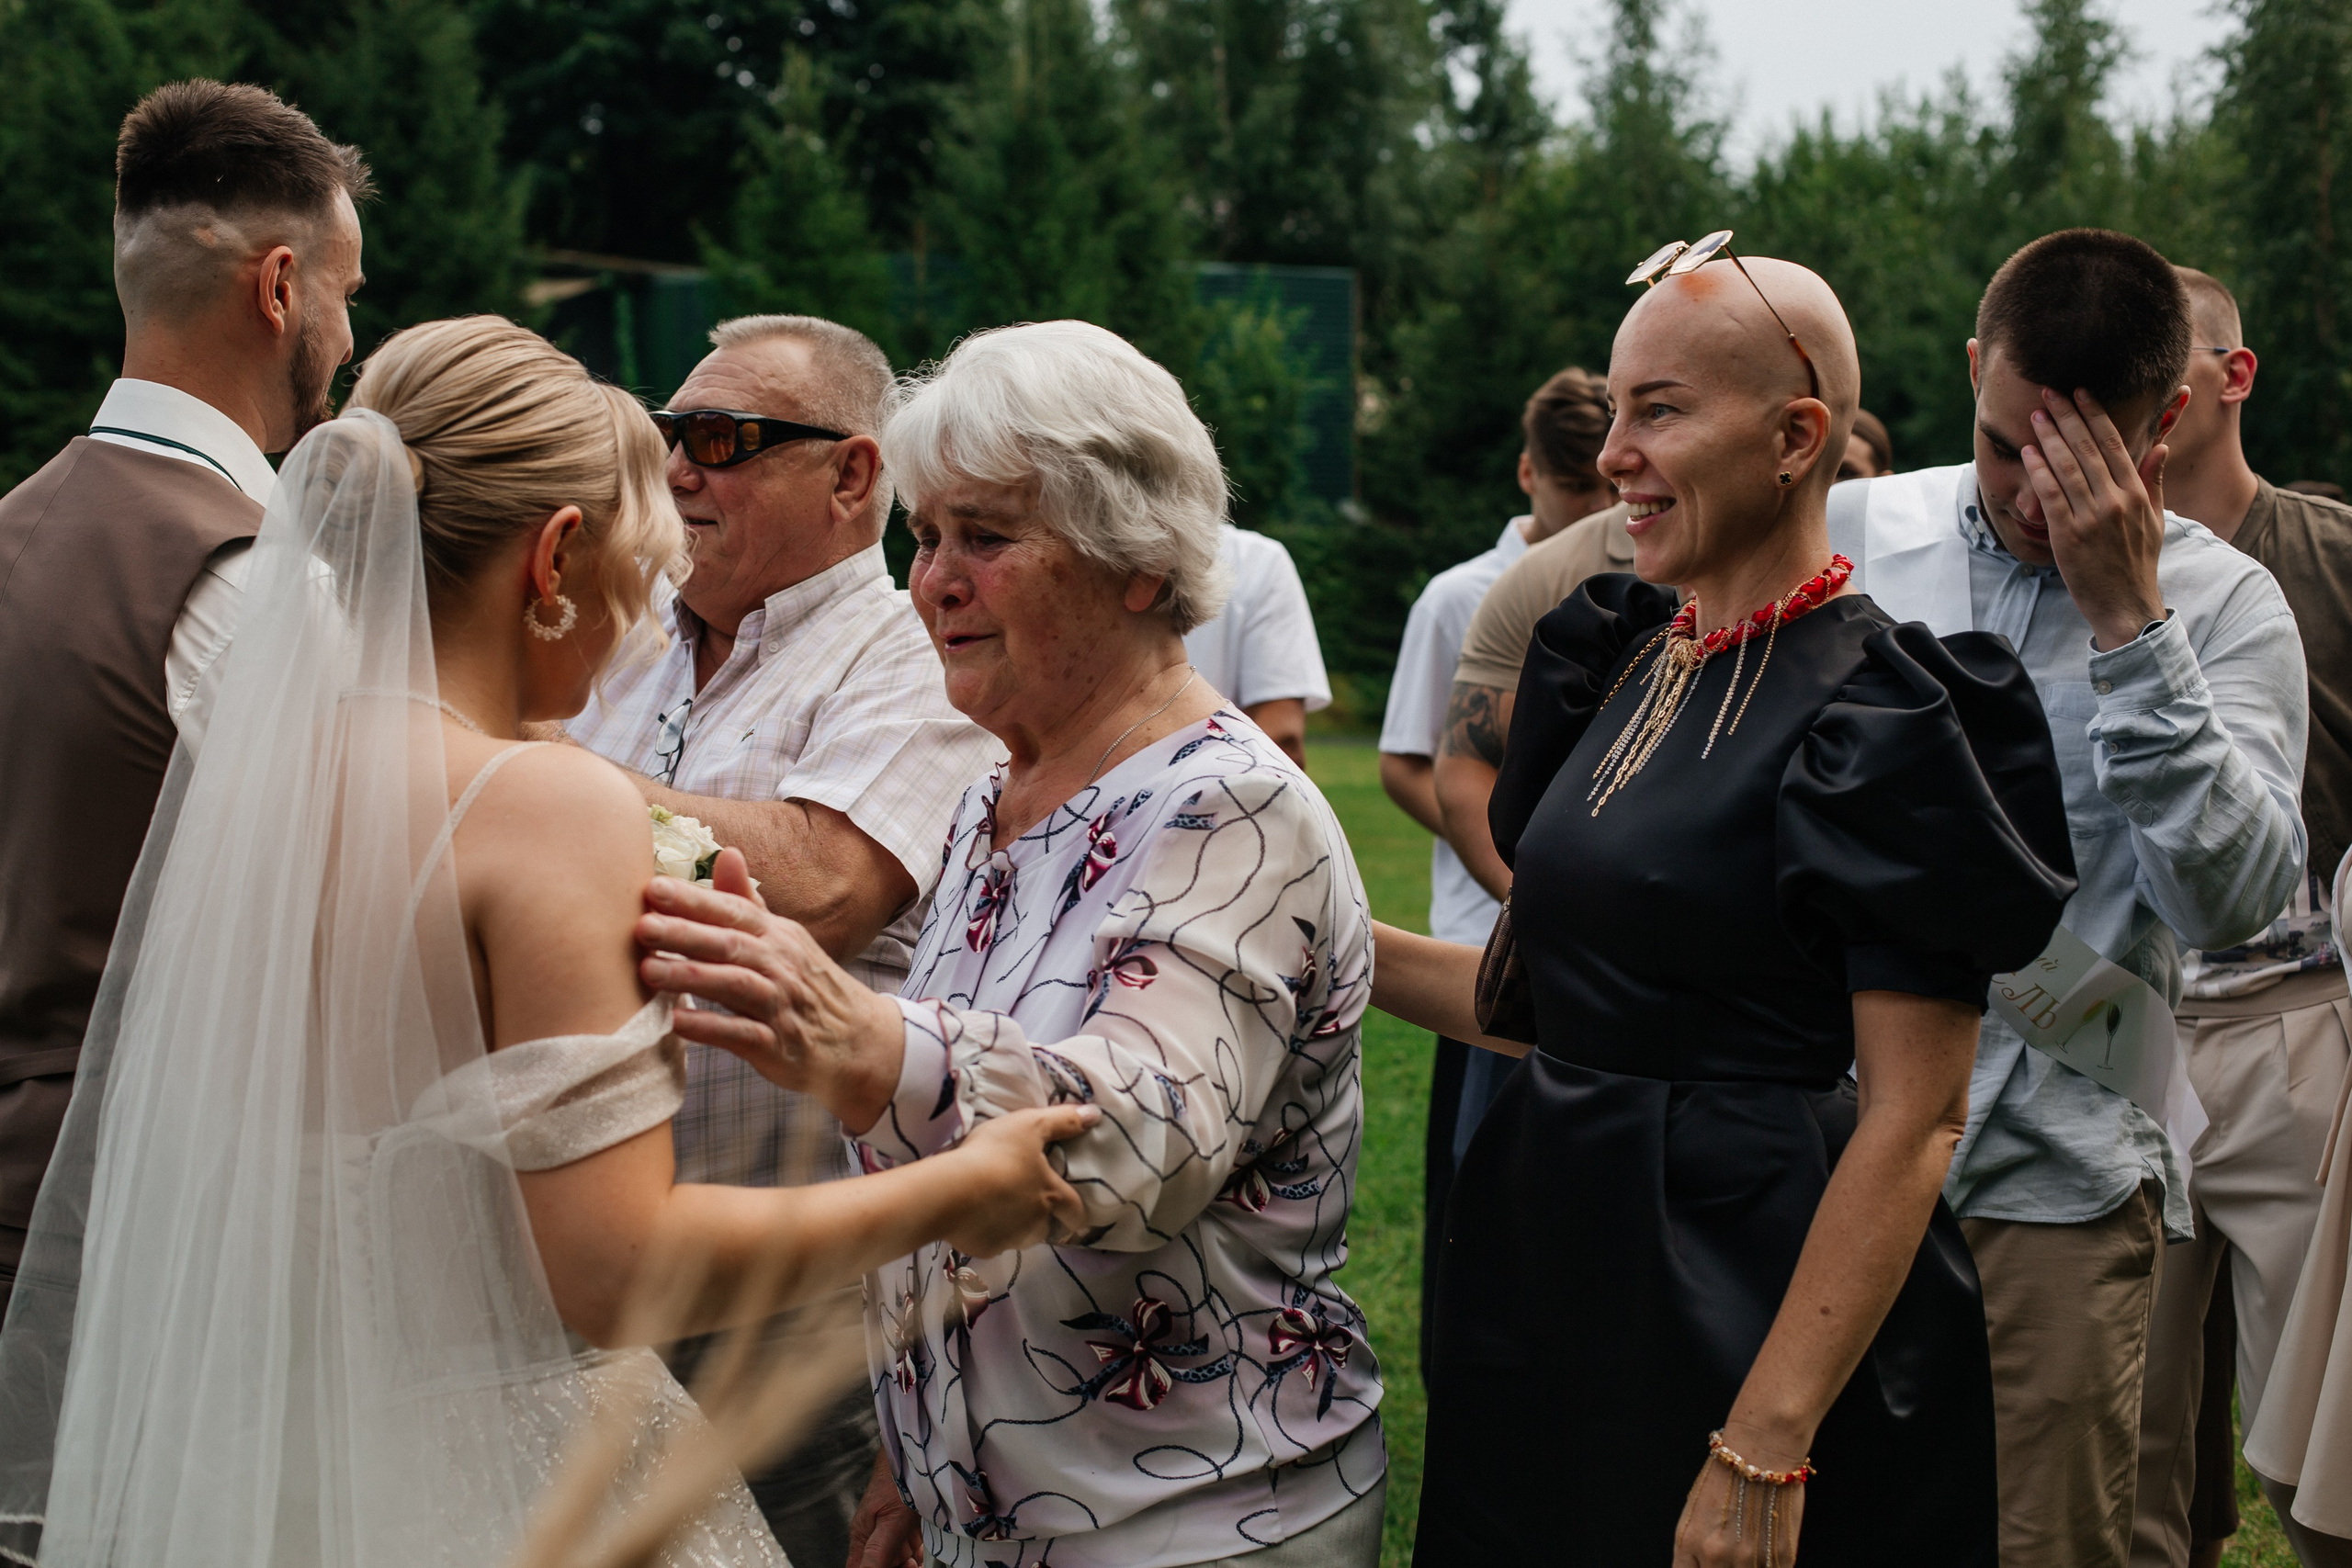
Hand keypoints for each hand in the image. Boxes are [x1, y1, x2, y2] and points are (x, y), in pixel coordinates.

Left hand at [636, 848, 904, 1131]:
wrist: (859, 1041)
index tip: (652, 888)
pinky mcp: (779, 1046)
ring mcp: (781, 1006)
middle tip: (640, 926)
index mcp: (777, 935)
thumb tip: (726, 852)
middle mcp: (781, 965)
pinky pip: (743, 1035)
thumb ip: (747, 902)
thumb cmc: (808, 987)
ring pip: (734, 985)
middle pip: (730, 943)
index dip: (694, 900)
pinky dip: (711, 1028)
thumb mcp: (784, 940)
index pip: (734, 911)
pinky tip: (677, 1023)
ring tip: (648, 971)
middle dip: (684, 933)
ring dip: (691, 977)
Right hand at [847, 1452, 922, 1567]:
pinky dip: (915, 1557)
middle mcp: (874, 1535)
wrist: (917, 1455)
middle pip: (880, 1565)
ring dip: (907, 1565)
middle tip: (911, 1566)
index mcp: (862, 1537)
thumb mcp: (889, 1524)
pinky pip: (908, 1548)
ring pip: (896, 1559)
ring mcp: (890, 1529)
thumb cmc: (898, 1483)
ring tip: (916, 1562)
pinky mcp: (906, 1523)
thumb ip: (876, 1553)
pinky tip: (921, 1558)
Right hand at [939, 1104, 1096, 1255]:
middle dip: (1045, 1221)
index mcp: (1051, 1195)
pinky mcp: (985, 1249)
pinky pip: (993, 1243)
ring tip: (1001, 1210)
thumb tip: (1095, 1114)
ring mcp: (1010, 1240)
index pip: (1076, 1211)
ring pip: (1022, 1238)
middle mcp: (1036, 1223)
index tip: (1074, 1211)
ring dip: (1017, 1228)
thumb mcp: (1029, 1125)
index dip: (1077, 1212)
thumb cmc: (994, 1154)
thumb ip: (1062, 1120)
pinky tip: (976, 1219)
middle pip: (1048, 1228)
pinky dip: (989, 1233)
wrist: (950, 1191)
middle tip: (1030, 1206)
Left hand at [1672, 1457, 1806, 1566]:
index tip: (1705, 1565)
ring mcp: (1749, 1558)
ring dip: (1746, 1567)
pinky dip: (1768, 1566)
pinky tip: (1766, 1548)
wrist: (1761, 1449)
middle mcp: (1715, 1554)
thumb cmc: (1726, 1473)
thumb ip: (1695, 1545)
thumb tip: (1702, 1566)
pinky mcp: (1781, 1557)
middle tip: (1731, 1552)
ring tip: (1749, 1545)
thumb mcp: (1694, 1509)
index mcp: (1689, 1541)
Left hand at [2020, 387, 2168, 649]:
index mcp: (2136, 493)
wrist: (2126, 604)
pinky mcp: (2068, 535)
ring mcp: (2091, 518)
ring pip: (2067, 468)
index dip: (2095, 415)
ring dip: (2049, 437)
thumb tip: (2160, 446)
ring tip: (2036, 415)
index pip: (2113, 444)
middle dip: (2066, 417)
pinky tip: (2028, 452)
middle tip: (2049, 392)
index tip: (2081, 392)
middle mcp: (2115, 500)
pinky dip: (2038, 471)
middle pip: (2087, 449)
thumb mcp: (2155, 519)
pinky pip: (2051, 495)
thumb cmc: (2138, 562)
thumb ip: (2153, 481)